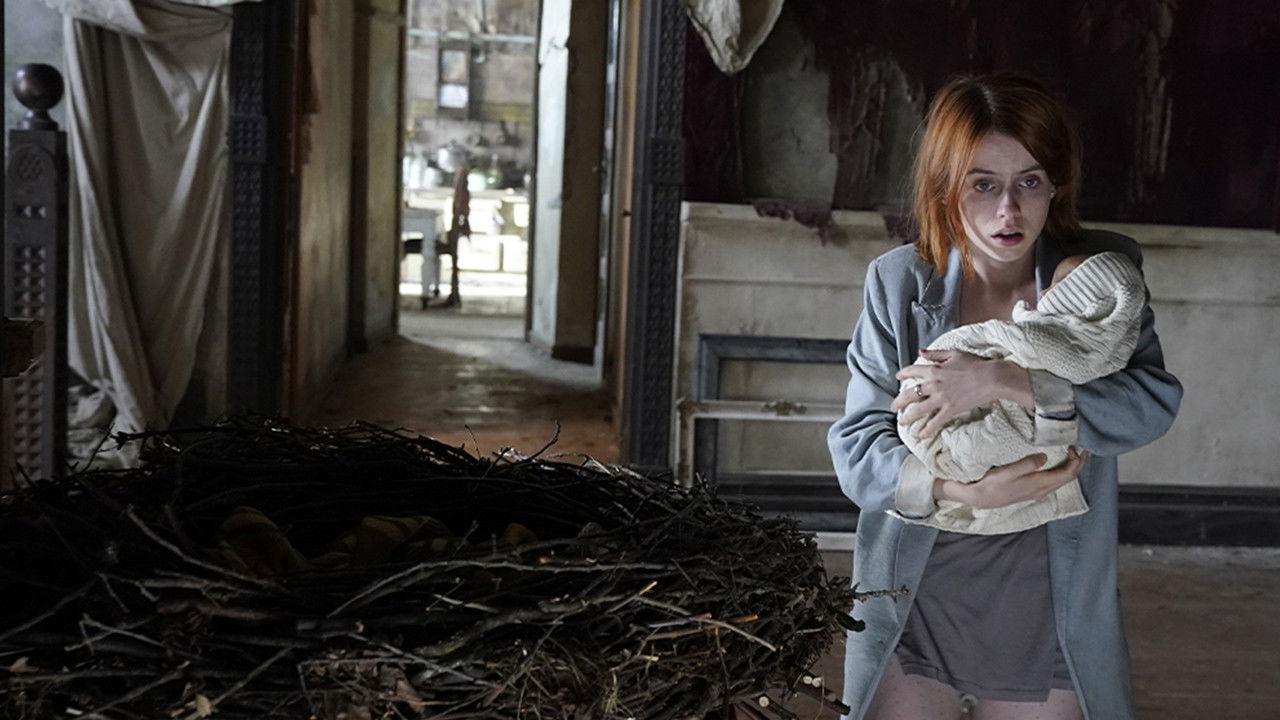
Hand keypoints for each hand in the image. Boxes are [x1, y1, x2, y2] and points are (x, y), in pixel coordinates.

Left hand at [892, 349, 1032, 439]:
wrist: (992, 377)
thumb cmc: (975, 364)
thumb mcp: (954, 354)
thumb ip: (935, 354)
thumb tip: (921, 351)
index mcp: (933, 370)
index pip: (912, 371)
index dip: (903, 374)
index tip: (898, 377)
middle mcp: (933, 384)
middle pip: (910, 394)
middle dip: (899, 402)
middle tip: (893, 407)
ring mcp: (941, 398)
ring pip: (918, 410)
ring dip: (908, 418)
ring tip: (902, 423)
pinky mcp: (951, 409)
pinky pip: (935, 422)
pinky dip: (927, 430)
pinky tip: (920, 436)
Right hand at [934, 448, 1089, 508]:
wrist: (982, 498)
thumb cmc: (993, 484)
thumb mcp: (1009, 471)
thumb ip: (1028, 464)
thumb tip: (1045, 456)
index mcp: (1039, 483)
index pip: (1067, 474)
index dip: (1076, 461)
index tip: (1076, 447)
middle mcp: (1042, 490)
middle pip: (1068, 478)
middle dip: (1078, 464)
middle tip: (1082, 449)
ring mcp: (1038, 492)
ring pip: (1062, 480)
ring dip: (1070, 467)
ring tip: (1073, 454)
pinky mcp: (1033, 491)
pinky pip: (1054, 481)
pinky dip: (1061, 471)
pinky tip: (1057, 464)